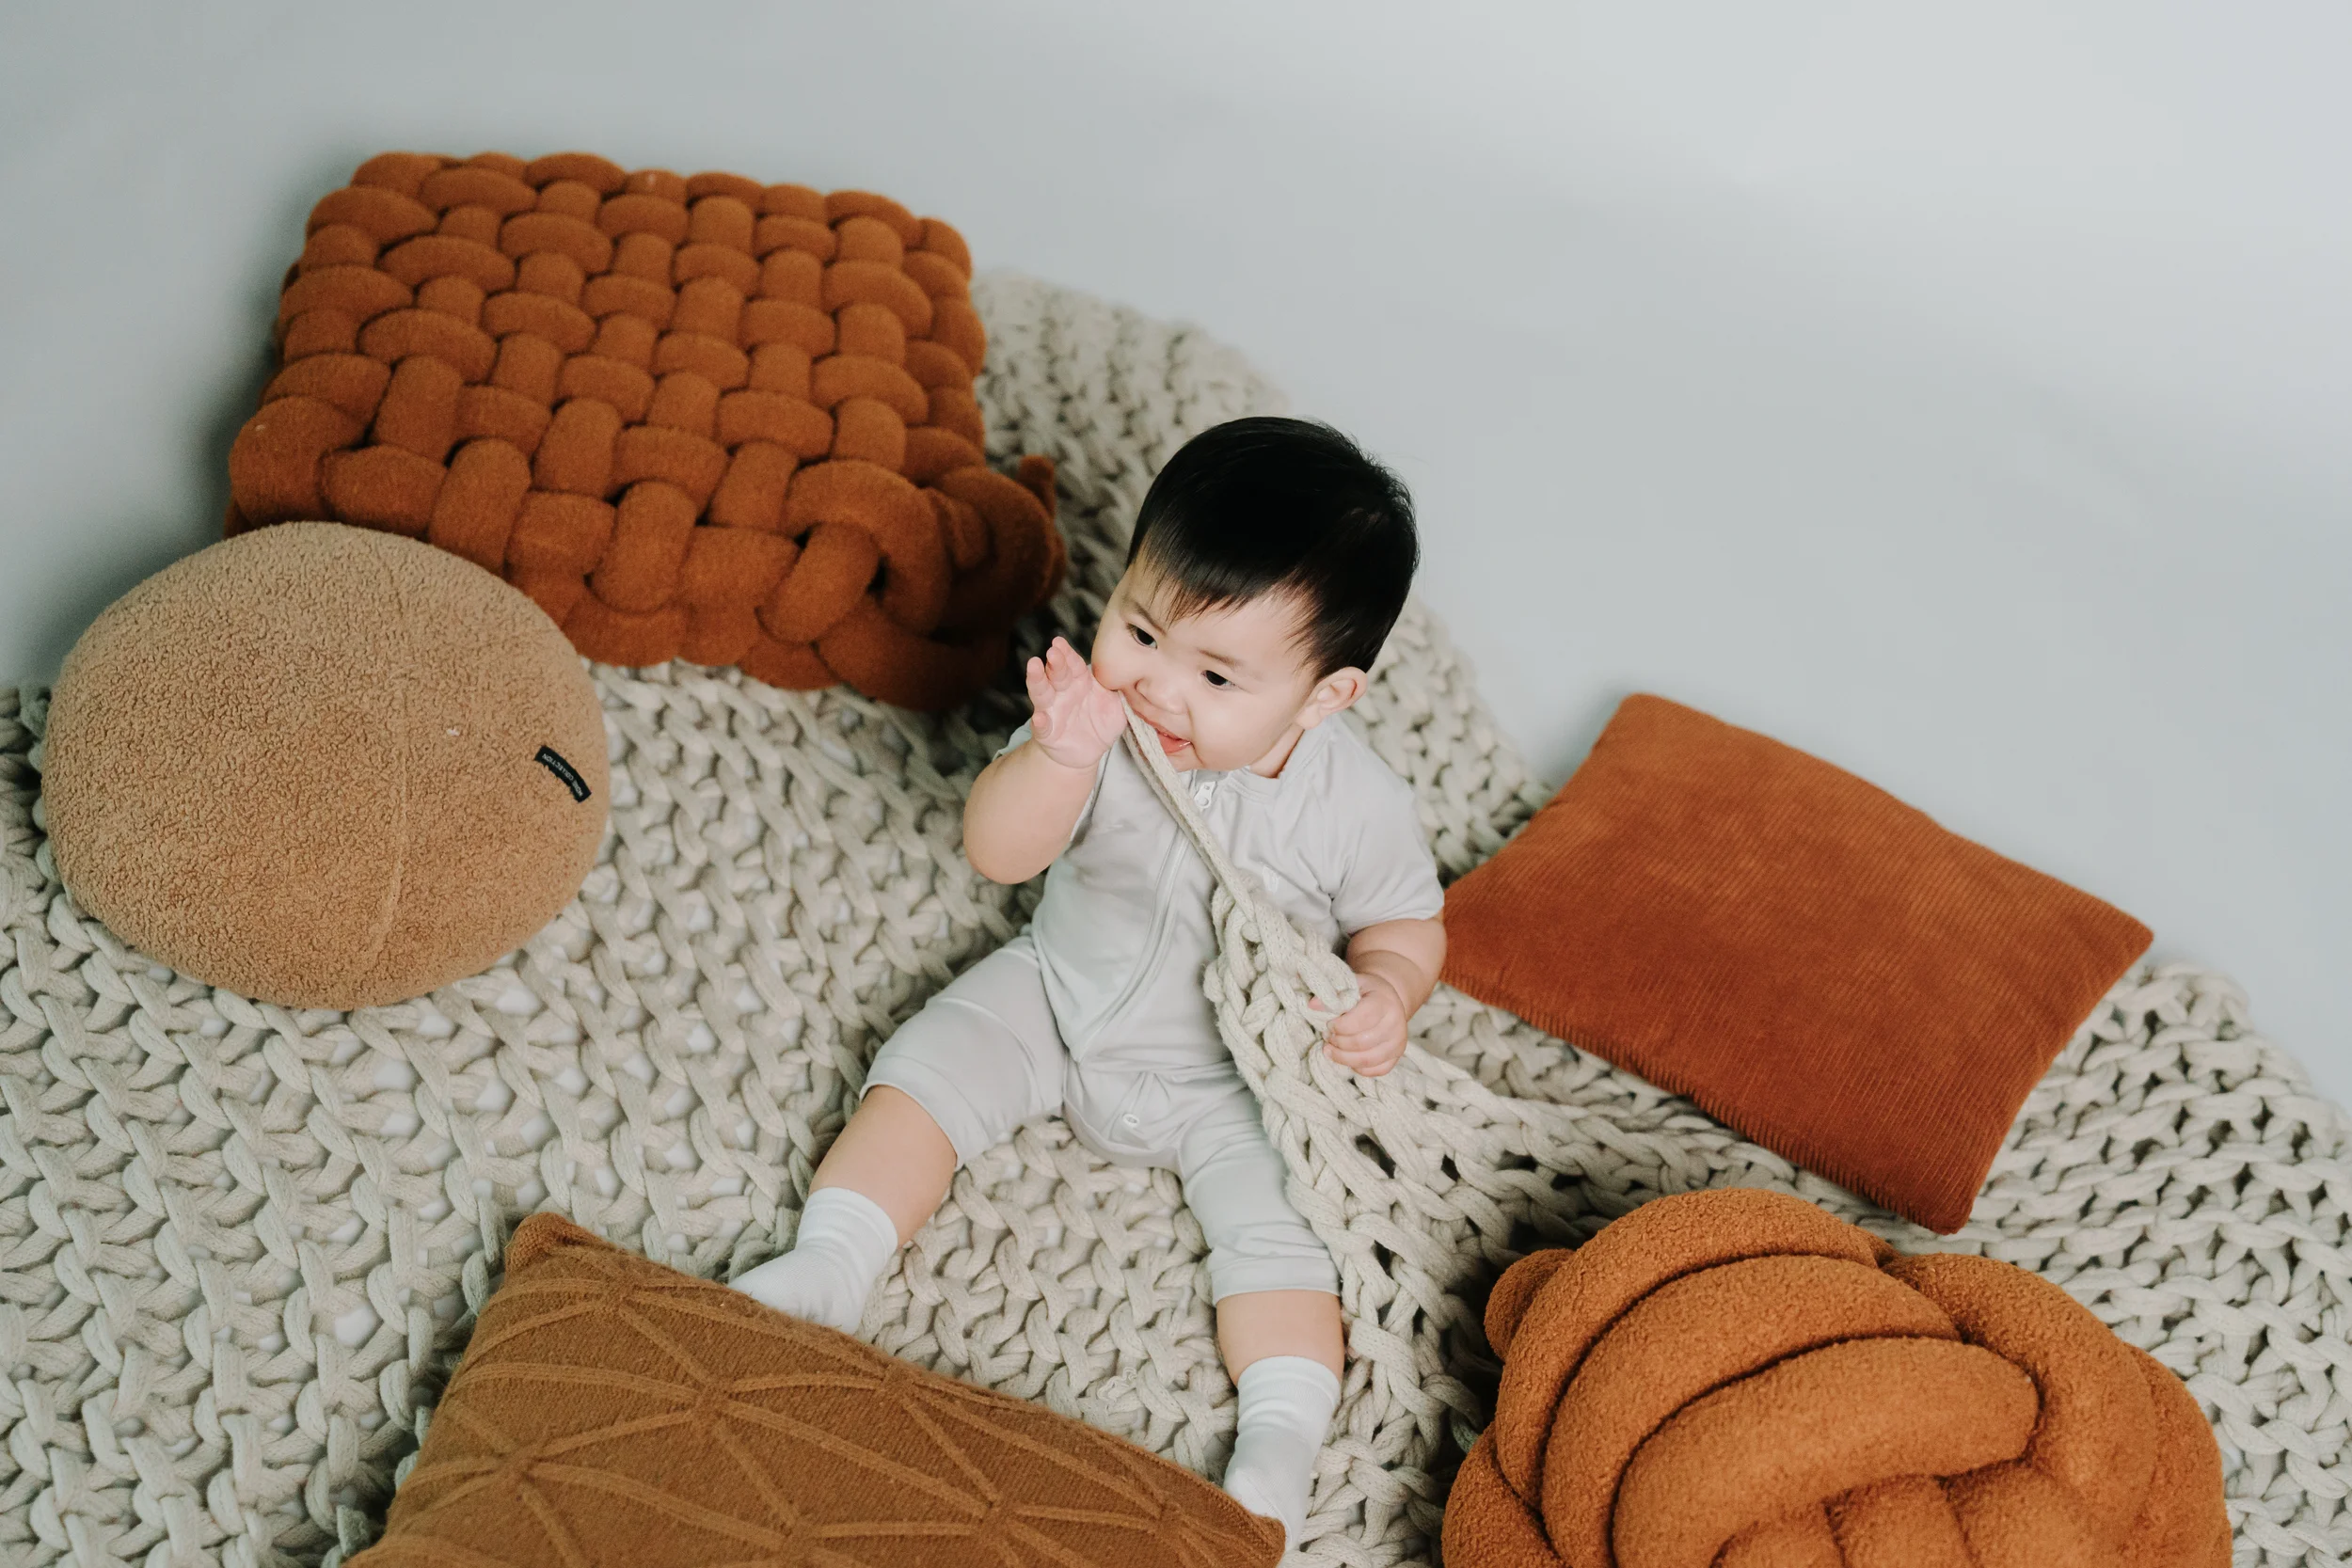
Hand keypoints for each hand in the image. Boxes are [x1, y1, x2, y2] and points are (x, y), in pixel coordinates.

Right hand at [1024, 636, 1125, 769]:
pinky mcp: (1047, 732)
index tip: (1059, 641)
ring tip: (1034, 666)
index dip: (1067, 653)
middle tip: (1053, 651)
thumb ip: (1124, 691)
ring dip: (1037, 679)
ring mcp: (1052, 711)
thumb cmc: (1101, 723)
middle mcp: (1063, 692)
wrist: (1085, 752)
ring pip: (1042, 693)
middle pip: (1057, 674)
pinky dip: (1039, 722)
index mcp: (1081, 682)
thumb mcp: (1118, 706)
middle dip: (1055, 662)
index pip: (1074, 664)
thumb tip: (1140, 674)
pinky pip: (1042, 726)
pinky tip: (1039, 717)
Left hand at [1323, 970, 1409, 1076]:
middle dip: (1338, 1042)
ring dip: (1343, 1058)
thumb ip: (1332, 995)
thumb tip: (1312, 1005)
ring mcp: (1398, 1042)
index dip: (1339, 1026)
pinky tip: (1347, 1057)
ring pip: (1366, 1060)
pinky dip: (1357, 1067)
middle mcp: (1396, 1024)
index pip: (1360, 1020)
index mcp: (1384, 1003)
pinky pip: (1376, 1070)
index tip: (1329, 1024)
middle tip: (1327, 1037)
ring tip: (1330, 1050)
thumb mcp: (1351, 985)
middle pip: (1361, 1043)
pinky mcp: (1397, 1056)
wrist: (1388, 1000)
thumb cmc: (1367, 992)